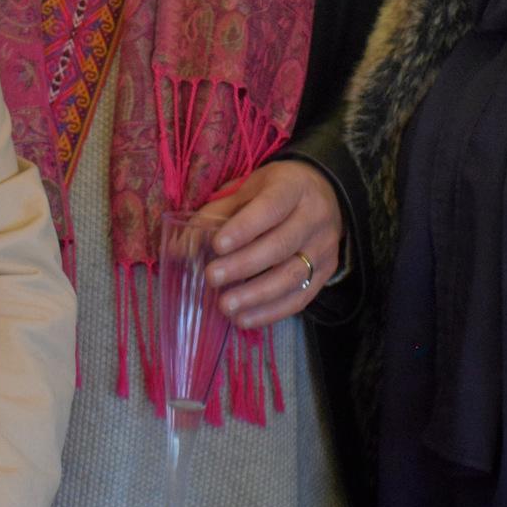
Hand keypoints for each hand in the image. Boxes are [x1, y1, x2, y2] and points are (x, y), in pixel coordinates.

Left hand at [202, 159, 342, 330]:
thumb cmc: (275, 192)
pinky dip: (271, 312)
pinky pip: (300, 298)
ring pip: (292, 276)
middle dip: (244, 265)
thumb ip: (216, 214)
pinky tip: (244, 319)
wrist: (323, 196)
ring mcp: (324, 248)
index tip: (217, 245)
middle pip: (281, 245)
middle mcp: (315, 217)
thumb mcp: (248, 189)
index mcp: (294, 187)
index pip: (271, 207)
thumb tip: (180, 248)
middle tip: (212, 278)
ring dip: (256, 296)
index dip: (245, 227)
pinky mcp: (325, 274)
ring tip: (225, 306)